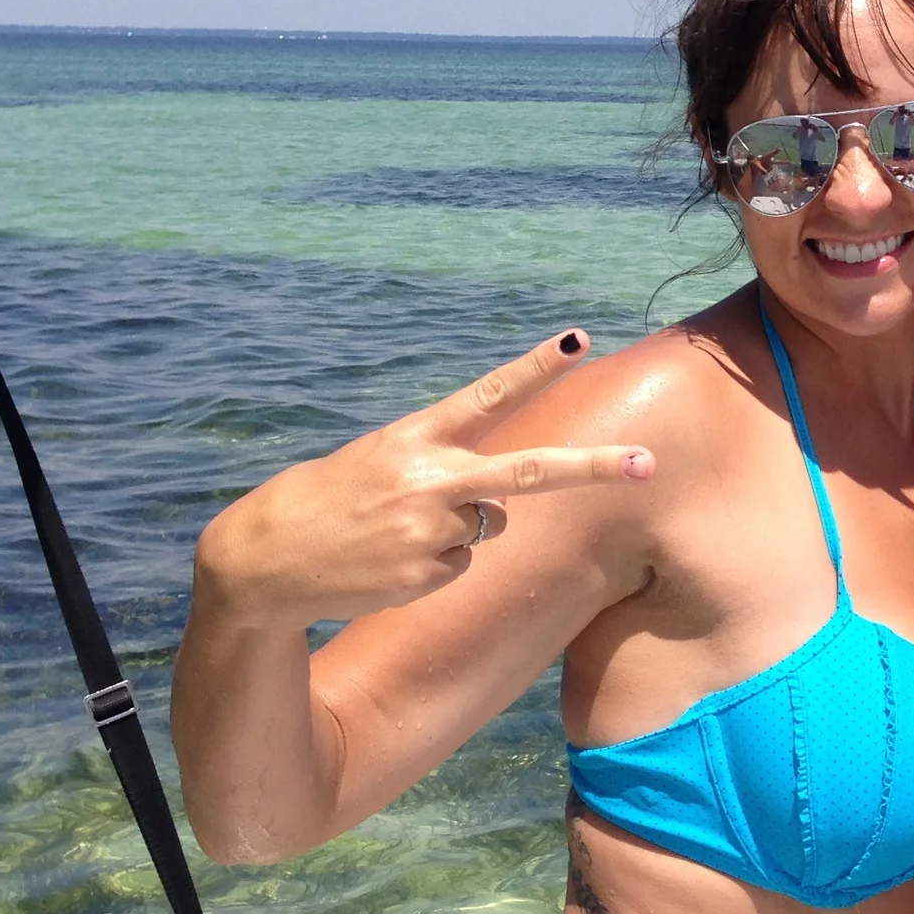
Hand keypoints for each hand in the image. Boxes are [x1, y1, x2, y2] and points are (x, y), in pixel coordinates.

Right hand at [195, 329, 651, 626]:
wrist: (266, 560)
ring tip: (396, 531)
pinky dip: (434, 565)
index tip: (578, 339)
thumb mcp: (383, 461)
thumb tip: (502, 507)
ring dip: (457, 530)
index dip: (535, 366)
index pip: (488, 395)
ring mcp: (431, 530)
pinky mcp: (426, 574)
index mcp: (417, 438)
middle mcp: (431, 480)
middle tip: (647, 463)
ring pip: (489, 526)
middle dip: (593, 467)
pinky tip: (389, 561)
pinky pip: (461, 566)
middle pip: (530, 471)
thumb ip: (445, 466)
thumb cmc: (332, 500)